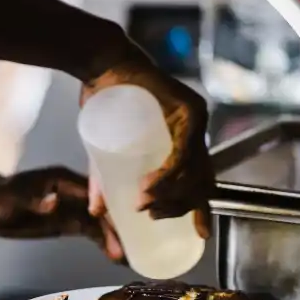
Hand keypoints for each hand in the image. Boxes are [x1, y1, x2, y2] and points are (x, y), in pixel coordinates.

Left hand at [0, 167, 124, 262]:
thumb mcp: (12, 198)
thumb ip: (33, 200)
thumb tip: (53, 202)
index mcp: (62, 180)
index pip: (92, 191)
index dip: (107, 204)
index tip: (122, 219)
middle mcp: (74, 191)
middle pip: (101, 207)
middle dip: (116, 226)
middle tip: (133, 247)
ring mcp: (73, 207)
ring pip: (99, 222)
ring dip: (113, 238)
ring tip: (129, 258)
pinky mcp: (68, 221)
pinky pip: (90, 231)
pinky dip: (103, 242)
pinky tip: (116, 257)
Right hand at [81, 38, 211, 239]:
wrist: (101, 63)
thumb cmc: (104, 100)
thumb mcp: (105, 150)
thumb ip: (103, 180)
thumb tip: (96, 211)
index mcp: (185, 141)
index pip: (202, 181)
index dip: (202, 210)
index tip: (200, 235)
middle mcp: (197, 131)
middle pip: (203, 180)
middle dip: (183, 207)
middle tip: (155, 218)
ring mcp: (196, 119)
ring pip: (194, 169)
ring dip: (171, 194)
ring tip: (146, 206)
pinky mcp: (188, 109)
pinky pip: (183, 151)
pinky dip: (168, 174)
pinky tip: (150, 187)